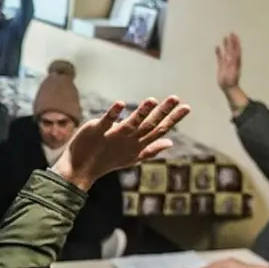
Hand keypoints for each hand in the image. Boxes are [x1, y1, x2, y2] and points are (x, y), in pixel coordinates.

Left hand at [52, 98, 189, 190]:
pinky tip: (121, 103)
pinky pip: (106, 122)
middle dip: (163, 112)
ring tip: (153, 100)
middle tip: (175, 98)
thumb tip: (171, 142)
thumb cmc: (108, 161)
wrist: (81, 169)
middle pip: (149, 125)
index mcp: (138, 144)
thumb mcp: (133, 156)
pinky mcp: (98, 131)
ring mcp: (113, 136)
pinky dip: (113, 114)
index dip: (173, 119)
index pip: (159, 130)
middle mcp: (128, 141)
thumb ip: (152, 149)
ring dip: (142, 112)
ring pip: (131, 123)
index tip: (187, 107)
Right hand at [215, 33, 241, 90]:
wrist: (228, 87)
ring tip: (224, 37)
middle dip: (231, 41)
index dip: (236, 42)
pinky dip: (219, 52)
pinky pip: (220, 57)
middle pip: (232, 48)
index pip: (236, 48)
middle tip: (231, 33)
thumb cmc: (231, 79)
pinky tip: (217, 47)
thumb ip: (234, 60)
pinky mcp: (221, 66)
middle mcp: (232, 60)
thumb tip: (235, 51)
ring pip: (226, 52)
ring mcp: (227, 62)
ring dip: (226, 45)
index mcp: (236, 60)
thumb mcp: (234, 68)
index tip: (234, 34)